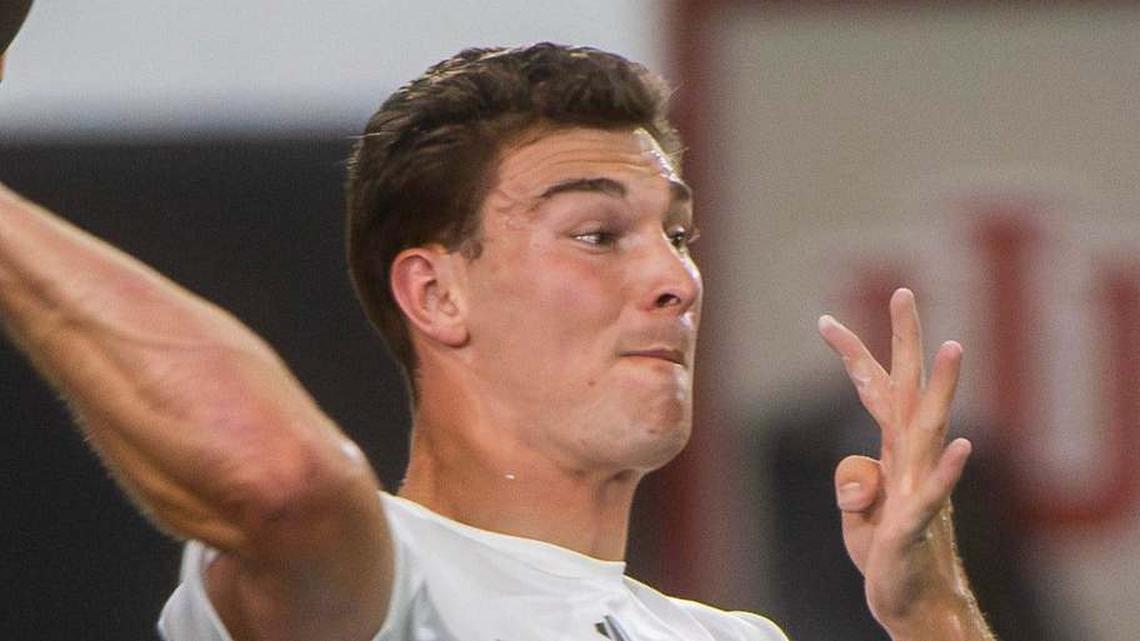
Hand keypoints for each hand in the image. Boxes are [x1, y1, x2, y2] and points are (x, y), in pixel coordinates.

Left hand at [819, 288, 981, 639]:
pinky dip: (947, 471)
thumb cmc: (886, 550)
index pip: (874, 390)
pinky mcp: (915, 525)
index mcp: (893, 450)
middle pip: (907, 391)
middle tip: (902, 292)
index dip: (851, 356)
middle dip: (905, 341)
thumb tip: (856, 472)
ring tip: (954, 347)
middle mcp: (911, 460)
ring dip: (941, 389)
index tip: (824, 320)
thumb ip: (854, 479)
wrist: (911, 600)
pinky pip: (934, 494)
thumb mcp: (856, 510)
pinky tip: (964, 446)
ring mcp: (918, 489)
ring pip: (930, 430)